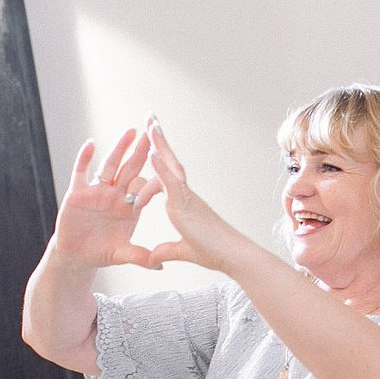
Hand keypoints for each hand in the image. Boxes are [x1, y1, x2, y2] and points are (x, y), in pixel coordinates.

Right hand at [42, 125, 164, 271]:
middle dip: (141, 150)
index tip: (165, 165)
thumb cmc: (101, 253)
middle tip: (152, 131)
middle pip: (130, 168)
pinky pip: (81, 172)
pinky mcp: (78, 193)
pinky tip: (91, 144)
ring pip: (110, 165)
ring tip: (130, 132)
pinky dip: (85, 158)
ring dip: (119, 148)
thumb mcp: (122, 254)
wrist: (77, 256)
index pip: (144, 186)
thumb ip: (139, 257)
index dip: (153, 178)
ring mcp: (96, 191)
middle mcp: (114, 195)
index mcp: (129, 207)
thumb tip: (160, 266)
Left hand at [134, 118, 246, 273]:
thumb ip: (166, 251)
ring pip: (171, 164)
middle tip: (151, 119)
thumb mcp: (181, 251)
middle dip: (159, 140)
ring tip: (150, 124)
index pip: (167, 176)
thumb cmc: (214, 252)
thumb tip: (152, 259)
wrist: (232, 256)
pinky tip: (151, 151)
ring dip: (160, 143)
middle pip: (170, 160)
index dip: (157, 163)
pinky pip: (170, 180)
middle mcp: (186, 194)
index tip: (147, 153)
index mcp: (184, 202)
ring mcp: (186, 197)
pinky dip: (161, 165)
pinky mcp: (185, 203)